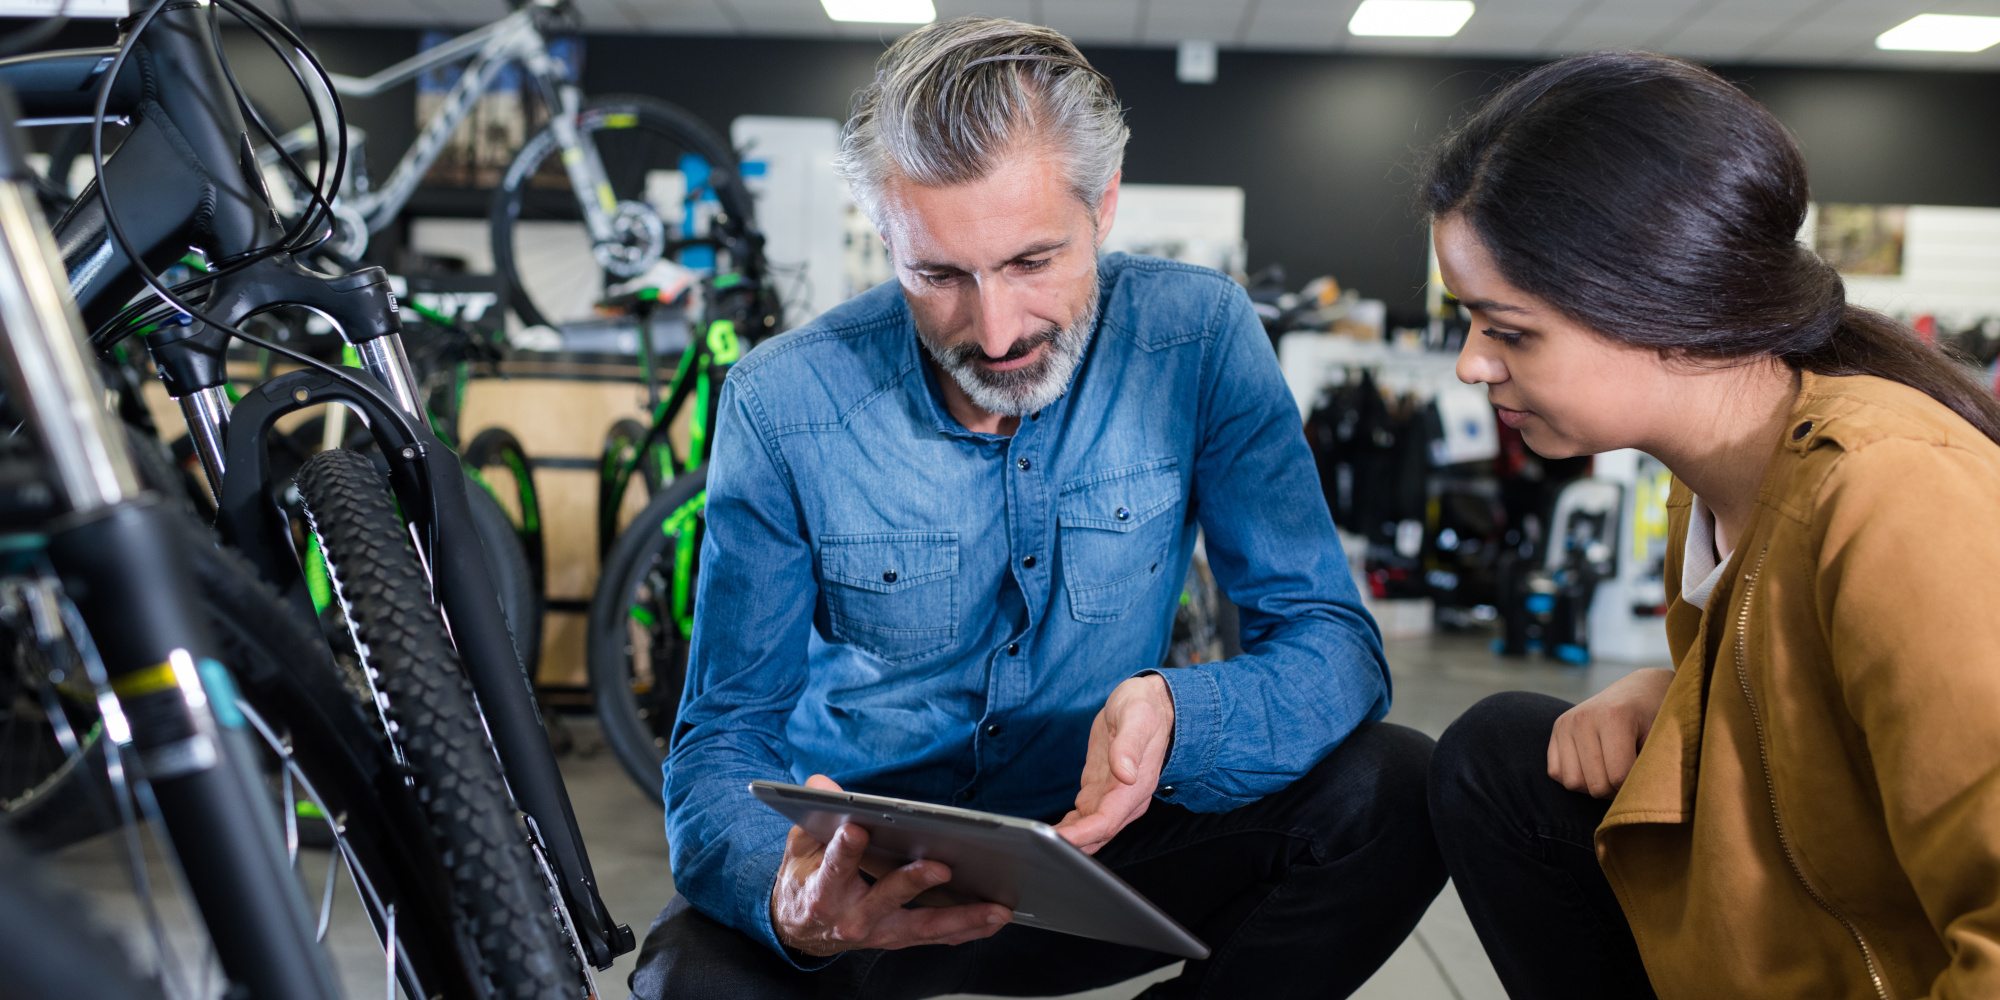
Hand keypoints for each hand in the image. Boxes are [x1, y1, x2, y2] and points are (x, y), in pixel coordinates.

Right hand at [769, 774, 1010, 955]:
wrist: (802, 929)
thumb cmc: (805, 881)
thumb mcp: (799, 847)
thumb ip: (813, 816)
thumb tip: (821, 784)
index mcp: (823, 893)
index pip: (835, 868)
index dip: (845, 849)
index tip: (856, 830)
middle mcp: (853, 917)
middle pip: (888, 898)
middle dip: (915, 882)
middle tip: (942, 866)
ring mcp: (880, 931)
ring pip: (925, 926)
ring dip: (964, 918)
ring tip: (997, 908)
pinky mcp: (899, 938)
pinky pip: (936, 936)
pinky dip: (968, 929)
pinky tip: (995, 920)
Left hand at [1054, 673, 1174, 854]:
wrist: (1149, 704)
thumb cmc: (1145, 708)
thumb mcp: (1136, 718)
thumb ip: (1129, 746)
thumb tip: (1125, 773)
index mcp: (1135, 787)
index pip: (1106, 822)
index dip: (1082, 835)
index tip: (1059, 840)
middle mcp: (1125, 799)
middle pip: (1096, 835)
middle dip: (1070, 845)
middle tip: (1036, 849)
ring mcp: (1112, 798)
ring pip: (1088, 831)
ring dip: (1067, 840)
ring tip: (1035, 846)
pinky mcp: (1099, 791)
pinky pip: (1083, 819)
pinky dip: (1068, 829)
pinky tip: (1052, 833)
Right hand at [1547, 667, 1673, 798]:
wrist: (1640, 690)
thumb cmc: (1657, 719)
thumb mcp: (1662, 739)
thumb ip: (1651, 768)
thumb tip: (1639, 801)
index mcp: (1613, 717)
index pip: (1618, 777)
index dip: (1634, 787)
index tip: (1645, 779)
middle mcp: (1583, 718)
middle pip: (1594, 784)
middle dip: (1615, 791)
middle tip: (1630, 779)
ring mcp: (1566, 723)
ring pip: (1573, 782)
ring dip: (1594, 786)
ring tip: (1612, 774)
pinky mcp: (1557, 729)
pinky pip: (1556, 772)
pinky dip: (1576, 777)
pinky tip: (1594, 767)